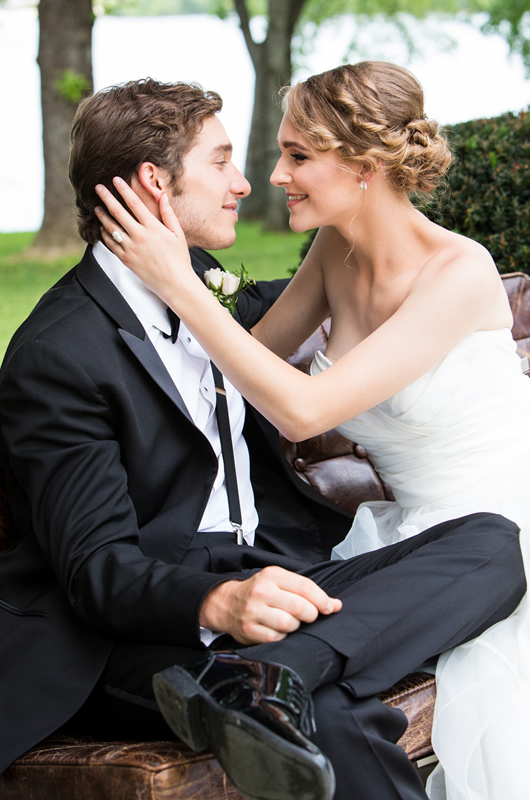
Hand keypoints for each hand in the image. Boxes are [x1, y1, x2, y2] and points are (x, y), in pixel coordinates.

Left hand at [94, 178, 194, 304]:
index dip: (123, 189)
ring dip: (102, 215)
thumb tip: (162, 195)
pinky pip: (110, 244)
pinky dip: (104, 234)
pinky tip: (102, 228)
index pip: (134, 203)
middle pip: (118, 212)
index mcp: (153, 227)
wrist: (174, 283)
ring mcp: (131, 248)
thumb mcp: (178, 234)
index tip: (115, 180)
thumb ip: (168, 214)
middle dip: (106, 197)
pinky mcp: (126, 259)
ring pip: (111, 228)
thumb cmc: (179, 258)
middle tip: (98, 187)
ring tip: (96, 208)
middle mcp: (139, 236)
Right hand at [199, 566, 341, 644]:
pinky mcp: (249, 630)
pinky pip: (276, 638)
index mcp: (272, 575)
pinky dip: (282, 636)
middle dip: (311, 614)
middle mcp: (261, 591)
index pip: (305, 587)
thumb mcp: (280, 581)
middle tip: (309, 616)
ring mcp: (253, 611)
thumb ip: (306, 590)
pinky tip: (278, 630)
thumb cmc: (260, 592)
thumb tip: (334, 605)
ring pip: (288, 624)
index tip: (330, 607)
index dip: (322, 599)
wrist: (228, 603)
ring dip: (296, 626)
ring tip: (291, 622)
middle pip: (299, 607)